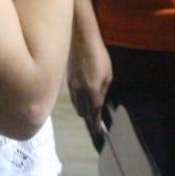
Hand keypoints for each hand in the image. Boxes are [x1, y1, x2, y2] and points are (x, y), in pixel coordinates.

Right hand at [67, 28, 111, 143]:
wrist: (79, 40)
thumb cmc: (98, 56)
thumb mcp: (107, 74)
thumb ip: (103, 91)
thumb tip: (99, 101)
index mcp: (92, 93)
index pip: (93, 115)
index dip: (95, 126)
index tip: (98, 135)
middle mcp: (80, 94)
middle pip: (83, 113)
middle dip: (89, 117)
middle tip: (96, 119)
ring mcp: (71, 88)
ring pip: (77, 106)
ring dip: (83, 108)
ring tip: (90, 106)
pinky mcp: (67, 82)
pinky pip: (73, 97)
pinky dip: (78, 99)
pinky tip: (83, 94)